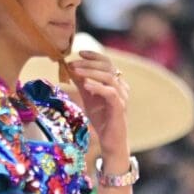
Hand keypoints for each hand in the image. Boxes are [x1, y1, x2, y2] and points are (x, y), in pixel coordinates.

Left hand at [65, 49, 130, 166]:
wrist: (111, 141)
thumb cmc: (102, 119)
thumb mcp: (89, 98)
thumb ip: (82, 83)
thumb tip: (70, 68)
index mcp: (116, 83)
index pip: (107, 63)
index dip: (94, 56)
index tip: (79, 53)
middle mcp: (122, 87)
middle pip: (108, 67)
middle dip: (88, 64)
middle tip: (72, 64)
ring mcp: (122, 97)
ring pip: (109, 77)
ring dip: (91, 72)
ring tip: (76, 71)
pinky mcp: (119, 108)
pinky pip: (110, 93)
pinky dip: (98, 87)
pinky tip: (86, 85)